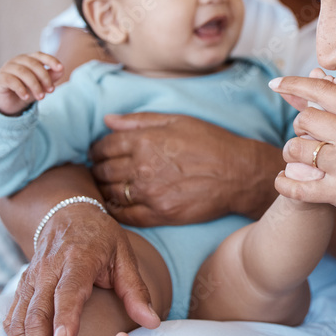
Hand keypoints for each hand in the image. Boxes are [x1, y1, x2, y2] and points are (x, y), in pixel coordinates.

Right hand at [0, 52, 63, 115]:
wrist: (9, 103)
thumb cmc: (27, 89)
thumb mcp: (41, 84)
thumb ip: (51, 77)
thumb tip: (61, 70)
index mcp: (28, 59)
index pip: (40, 55)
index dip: (51, 60)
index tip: (61, 68)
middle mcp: (17, 61)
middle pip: (33, 64)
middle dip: (45, 78)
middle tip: (51, 90)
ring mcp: (7, 68)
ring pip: (23, 72)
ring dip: (35, 85)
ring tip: (41, 97)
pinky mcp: (0, 79)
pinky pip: (11, 81)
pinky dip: (21, 89)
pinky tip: (26, 97)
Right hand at [4, 204, 158, 335]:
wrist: (67, 214)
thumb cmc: (100, 236)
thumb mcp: (124, 255)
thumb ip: (136, 290)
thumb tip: (153, 322)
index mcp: (77, 258)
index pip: (69, 290)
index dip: (65, 316)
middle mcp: (48, 269)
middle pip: (39, 311)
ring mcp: (31, 278)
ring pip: (21, 318)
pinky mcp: (21, 287)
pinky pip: (13, 316)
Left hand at [89, 113, 282, 224]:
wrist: (238, 173)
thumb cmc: (210, 142)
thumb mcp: (177, 120)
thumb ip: (139, 120)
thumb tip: (107, 120)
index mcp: (144, 141)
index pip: (103, 146)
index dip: (97, 149)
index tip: (100, 152)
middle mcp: (142, 167)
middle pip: (102, 170)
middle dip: (98, 169)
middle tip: (101, 169)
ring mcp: (149, 193)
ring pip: (109, 193)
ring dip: (104, 189)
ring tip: (109, 185)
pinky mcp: (159, 214)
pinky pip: (123, 215)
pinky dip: (114, 210)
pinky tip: (117, 204)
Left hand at [282, 69, 335, 181]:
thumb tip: (298, 90)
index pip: (324, 91)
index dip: (295, 83)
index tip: (276, 83)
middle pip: (307, 118)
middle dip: (300, 125)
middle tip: (306, 135)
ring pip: (298, 148)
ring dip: (291, 151)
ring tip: (298, 156)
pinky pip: (297, 186)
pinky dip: (284, 183)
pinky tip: (284, 179)